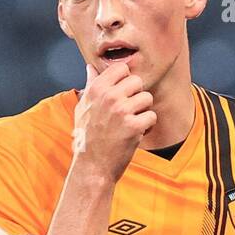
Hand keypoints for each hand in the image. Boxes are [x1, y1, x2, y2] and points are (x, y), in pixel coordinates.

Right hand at [73, 61, 156, 181]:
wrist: (92, 166)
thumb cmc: (87, 137)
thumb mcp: (83, 108)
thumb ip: (90, 86)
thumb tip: (90, 68)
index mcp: (96, 89)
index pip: (122, 68)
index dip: (126, 81)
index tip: (122, 96)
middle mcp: (109, 97)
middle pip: (137, 81)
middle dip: (136, 96)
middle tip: (128, 112)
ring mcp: (121, 111)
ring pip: (147, 98)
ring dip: (143, 112)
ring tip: (132, 124)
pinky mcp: (133, 127)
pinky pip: (152, 116)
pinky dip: (148, 127)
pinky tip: (136, 134)